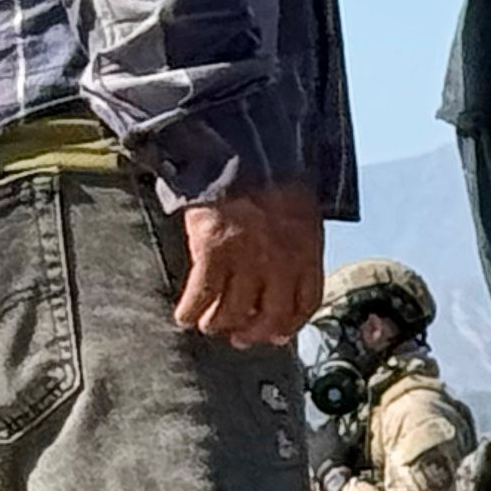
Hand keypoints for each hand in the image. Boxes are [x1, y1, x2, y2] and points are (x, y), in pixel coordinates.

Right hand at [177, 184, 324, 346]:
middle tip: (238, 339)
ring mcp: (247, 259)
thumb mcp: (301, 210)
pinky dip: (190, 312)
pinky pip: (201, 295)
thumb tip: (285, 275)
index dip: (290, 324)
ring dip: (218, 324)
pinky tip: (183, 317)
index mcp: (307, 250)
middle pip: (270, 316)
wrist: (242, 151)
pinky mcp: (212, 252)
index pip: (305, 302)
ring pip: (233, 311)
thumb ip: (298, 243)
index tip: (276, 335)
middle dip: (254, 333)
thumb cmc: (272, 176)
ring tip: (208, 326)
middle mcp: (281, 262)